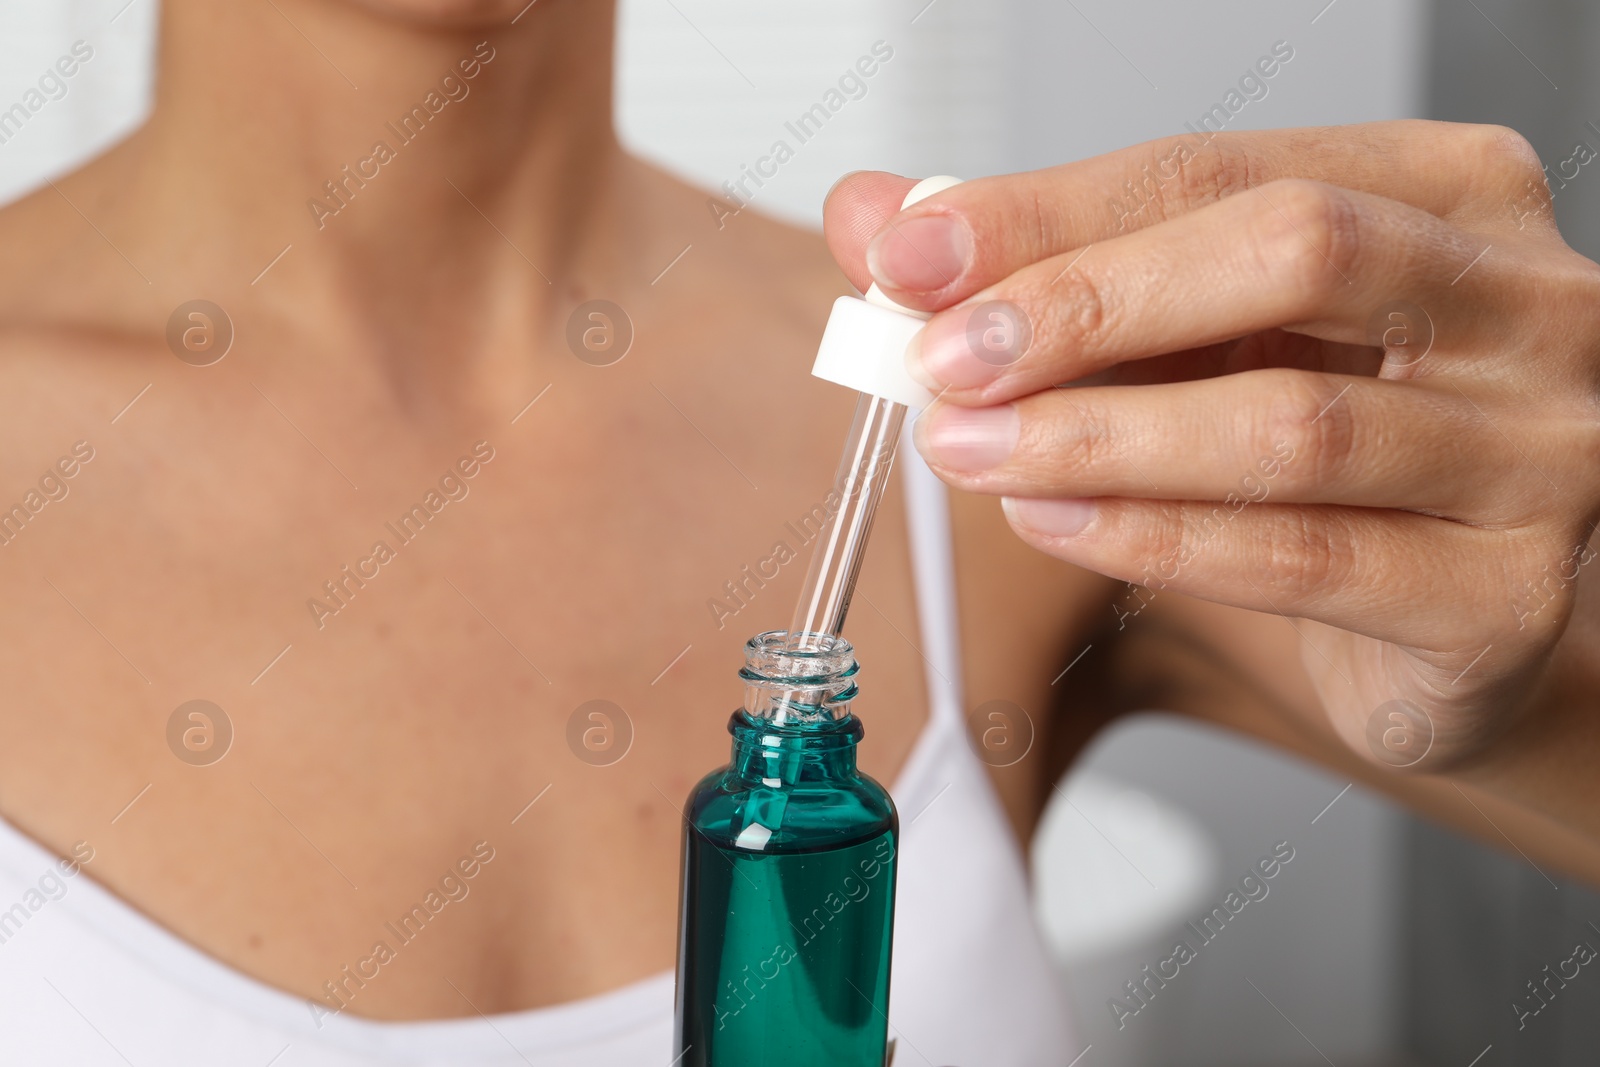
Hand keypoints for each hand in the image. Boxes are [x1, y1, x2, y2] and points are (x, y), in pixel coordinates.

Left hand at [823, 122, 1599, 770]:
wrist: (1438, 618)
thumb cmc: (1321, 438)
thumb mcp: (1191, 332)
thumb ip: (1050, 265)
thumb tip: (879, 219)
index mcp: (1447, 191)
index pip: (1221, 170)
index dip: (1051, 212)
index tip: (908, 254)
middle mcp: (1524, 302)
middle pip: (1292, 254)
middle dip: (1086, 305)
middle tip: (945, 359)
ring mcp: (1539, 450)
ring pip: (1292, 425)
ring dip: (1097, 436)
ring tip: (971, 448)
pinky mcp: (1505, 595)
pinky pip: (1307, 559)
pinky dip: (1155, 537)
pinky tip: (1051, 520)